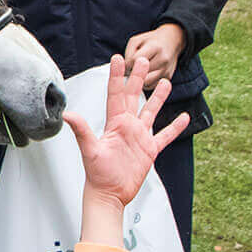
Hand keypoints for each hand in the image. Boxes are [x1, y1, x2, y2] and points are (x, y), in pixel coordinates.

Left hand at [65, 53, 189, 210]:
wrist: (109, 194)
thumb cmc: (97, 174)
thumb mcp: (90, 150)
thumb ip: (82, 130)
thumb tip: (67, 114)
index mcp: (114, 122)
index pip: (116, 94)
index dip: (116, 75)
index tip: (117, 57)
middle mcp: (127, 126)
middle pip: (134, 96)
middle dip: (138, 77)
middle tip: (143, 58)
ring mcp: (139, 137)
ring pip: (151, 112)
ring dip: (158, 97)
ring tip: (166, 81)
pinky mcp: (150, 150)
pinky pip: (165, 136)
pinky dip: (175, 127)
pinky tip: (184, 117)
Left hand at [122, 24, 185, 87]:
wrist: (171, 41)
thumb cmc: (150, 40)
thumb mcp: (136, 41)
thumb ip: (128, 53)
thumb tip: (125, 71)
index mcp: (154, 47)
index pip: (135, 60)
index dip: (127, 63)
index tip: (126, 62)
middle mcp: (163, 59)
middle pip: (141, 74)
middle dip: (132, 72)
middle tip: (131, 68)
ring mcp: (167, 70)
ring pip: (146, 83)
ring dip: (138, 80)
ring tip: (137, 72)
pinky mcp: (168, 78)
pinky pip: (151, 85)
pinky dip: (145, 83)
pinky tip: (144, 75)